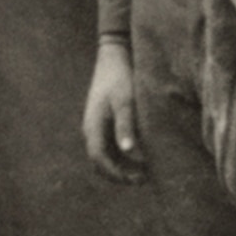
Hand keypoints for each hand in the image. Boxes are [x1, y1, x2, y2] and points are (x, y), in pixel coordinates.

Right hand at [81, 40, 145, 183]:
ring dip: (121, 166)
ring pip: (104, 155)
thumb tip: (127, 151)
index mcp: (94, 126)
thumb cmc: (122, 77)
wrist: (114, 55)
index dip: (117, 174)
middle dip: (119, 174)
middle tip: (144, 179)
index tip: (138, 180)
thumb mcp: (126, 101)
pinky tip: (140, 154)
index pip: (100, 160)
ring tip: (144, 170)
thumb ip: (126, 126)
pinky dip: (121, 156)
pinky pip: (108, 146)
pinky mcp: (102, 120)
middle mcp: (90, 129)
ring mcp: (95, 125)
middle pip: (100, 162)